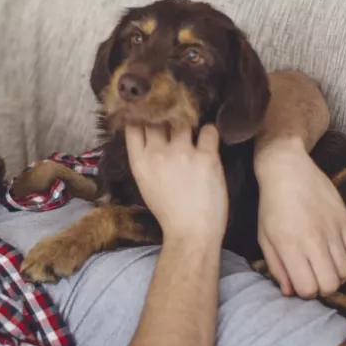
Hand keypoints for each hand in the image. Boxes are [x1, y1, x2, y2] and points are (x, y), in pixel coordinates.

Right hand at [125, 123, 227, 244]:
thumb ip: (147, 159)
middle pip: (158, 117)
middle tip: (176, 117)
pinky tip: (209, 142)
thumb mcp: (147, 184)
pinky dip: (210, 133)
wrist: (191, 232)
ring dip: (189, 124)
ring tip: (194, 132)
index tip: (150, 112)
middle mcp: (158, 153)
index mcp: (140, 162)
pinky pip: (209, 131)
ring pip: (184, 121)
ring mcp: (182, 153)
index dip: (143, 115)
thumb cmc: (169, 212)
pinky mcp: (206, 157)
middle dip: (166, 115)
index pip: (134, 126)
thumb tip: (153, 136)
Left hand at [255, 139, 345, 298]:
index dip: (305, 291)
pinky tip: (337, 254)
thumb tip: (290, 292)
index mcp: (290, 246)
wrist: (288, 170)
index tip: (300, 281)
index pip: (308, 288)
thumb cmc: (271, 206)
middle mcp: (313, 240)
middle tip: (314, 276)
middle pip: (330, 284)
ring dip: (336, 274)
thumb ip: (277, 267)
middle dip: (322, 288)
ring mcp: (333, 229)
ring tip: (324, 265)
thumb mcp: (265, 238)